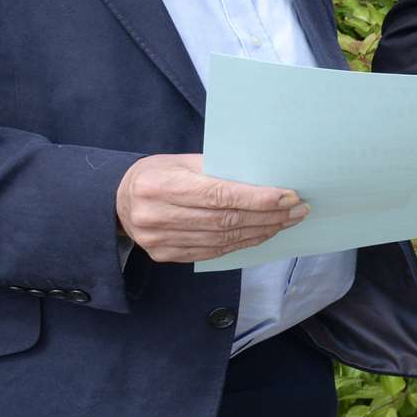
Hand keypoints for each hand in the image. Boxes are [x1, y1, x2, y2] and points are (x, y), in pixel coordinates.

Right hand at [115, 153, 307, 262]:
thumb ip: (217, 169)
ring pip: (223, 238)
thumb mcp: (181, 161)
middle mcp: (157, 216)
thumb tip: (264, 176)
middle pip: (225, 220)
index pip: (219, 195)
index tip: (288, 195)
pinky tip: (262, 233)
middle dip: (268, 215)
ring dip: (261, 230)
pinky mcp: (166, 255)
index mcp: (160, 185)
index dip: (257, 198)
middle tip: (298, 209)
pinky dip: (243, 242)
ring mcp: (160, 240)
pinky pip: (213, 251)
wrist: (118, 200)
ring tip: (287, 221)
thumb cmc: (157, 173)